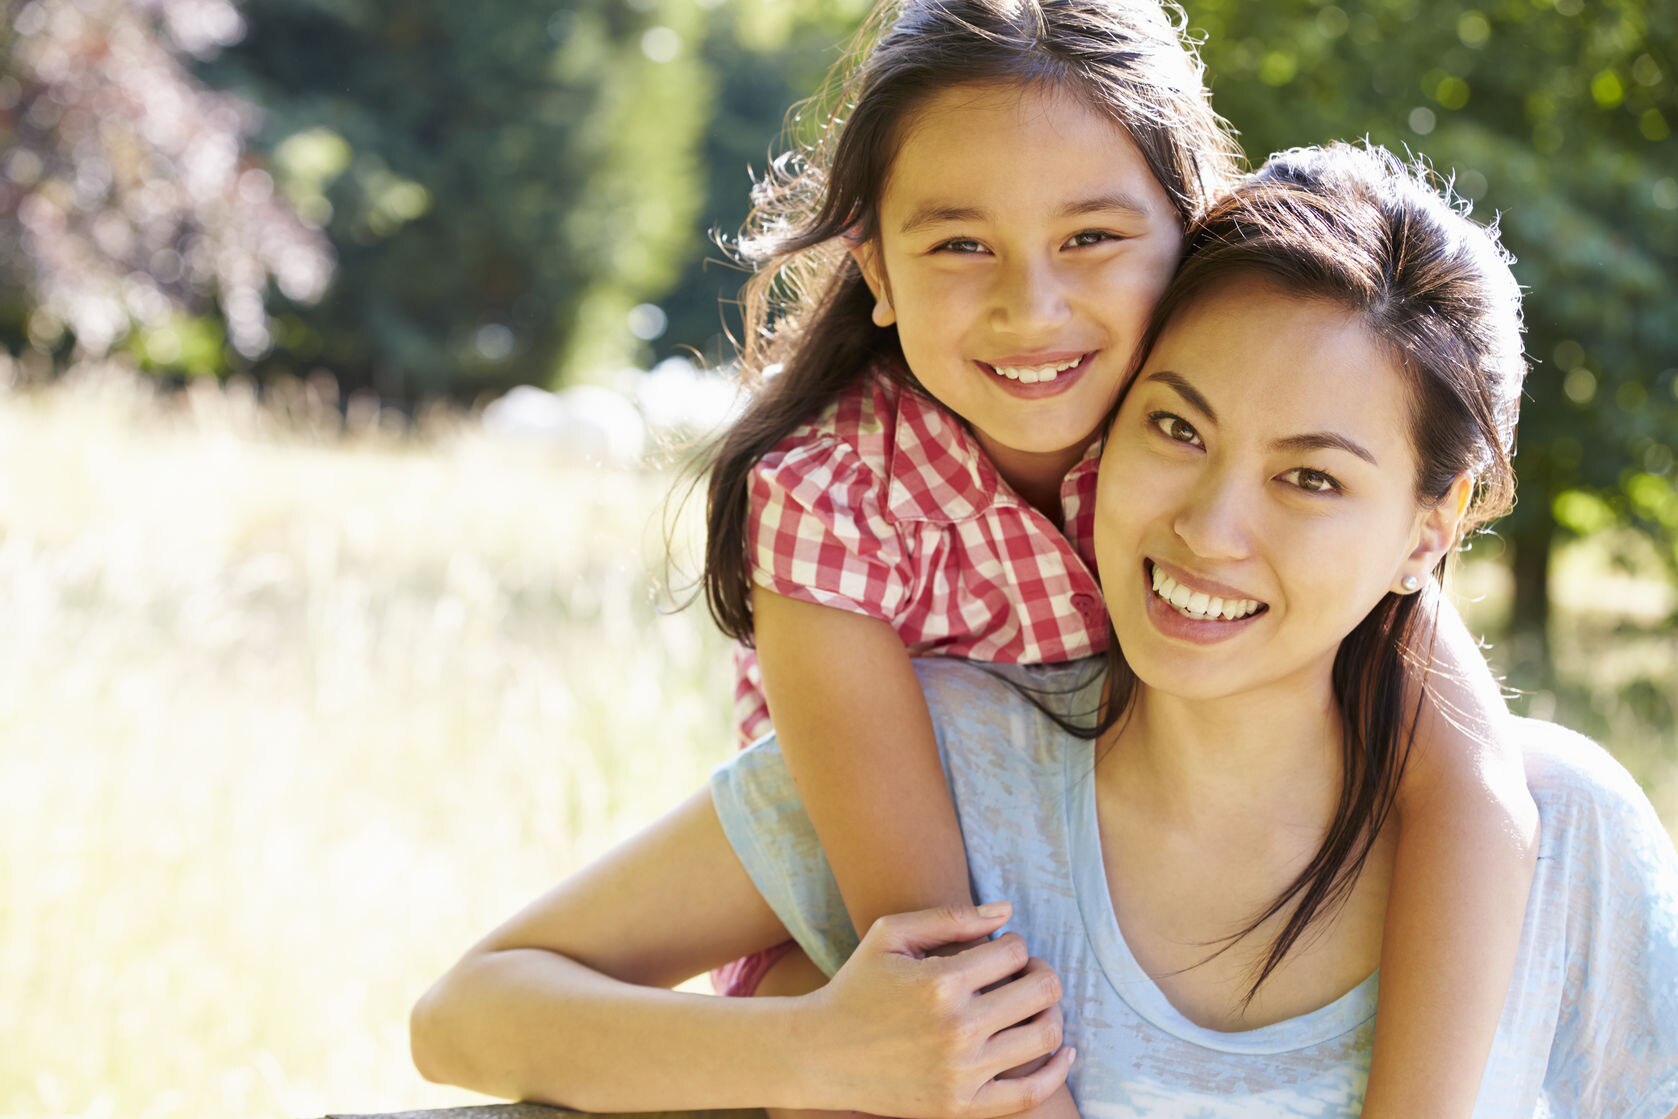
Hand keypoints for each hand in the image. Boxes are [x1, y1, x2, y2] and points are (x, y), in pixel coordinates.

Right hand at [797, 902, 1073, 1117]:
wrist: (823, 1054)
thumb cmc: (858, 986)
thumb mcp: (891, 935)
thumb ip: (951, 916)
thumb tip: (1007, 911)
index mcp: (941, 982)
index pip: (1013, 951)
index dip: (1012, 943)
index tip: (999, 948)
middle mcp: (958, 1029)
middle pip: (1040, 991)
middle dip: (1040, 972)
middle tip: (1026, 972)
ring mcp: (962, 1072)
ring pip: (1044, 1035)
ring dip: (1050, 1011)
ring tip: (1032, 1005)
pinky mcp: (962, 1106)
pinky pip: (1030, 1093)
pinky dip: (1057, 1071)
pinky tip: (1063, 1051)